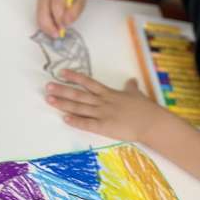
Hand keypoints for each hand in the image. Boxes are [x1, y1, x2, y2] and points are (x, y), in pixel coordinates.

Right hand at [36, 0, 86, 37]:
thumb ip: (74, 12)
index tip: (63, 28)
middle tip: (57, 35)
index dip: (59, 18)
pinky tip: (52, 29)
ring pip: (39, 16)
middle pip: (43, 11)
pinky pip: (39, 17)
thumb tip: (66, 22)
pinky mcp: (38, 4)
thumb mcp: (80, 3)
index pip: (56, 5)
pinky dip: (45, 25)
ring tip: (55, 33)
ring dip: (46, 27)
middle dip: (49, 26)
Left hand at [45, 70, 176, 142]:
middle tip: (48, 86)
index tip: (61, 72)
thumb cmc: (145, 108)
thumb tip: (131, 80)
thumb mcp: (136, 94)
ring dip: (63, 103)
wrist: (151, 122)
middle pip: (79, 94)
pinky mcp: (104, 127)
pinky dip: (75, 121)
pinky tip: (64, 118)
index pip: (88, 82)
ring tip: (50, 100)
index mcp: (109, 93)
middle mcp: (103, 102)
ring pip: (79, 107)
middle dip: (62, 90)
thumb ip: (131, 87)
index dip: (74, 77)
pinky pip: (87, 123)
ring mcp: (102, 114)